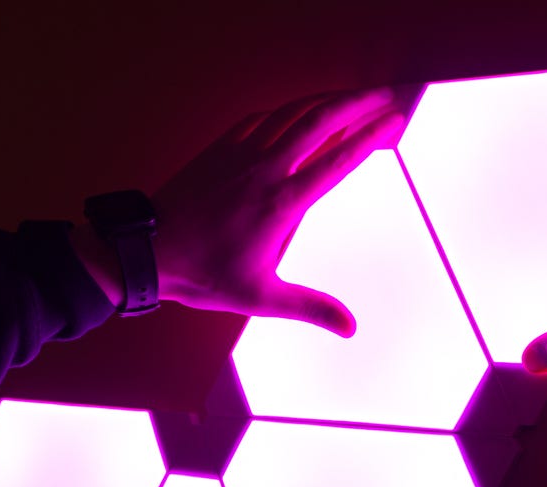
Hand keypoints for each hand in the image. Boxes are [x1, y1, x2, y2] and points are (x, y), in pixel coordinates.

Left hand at [149, 88, 405, 336]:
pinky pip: (265, 117)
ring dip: (329, 100)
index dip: (371, 137)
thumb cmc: (205, 274)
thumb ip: (311, 308)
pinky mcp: (223, 148)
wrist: (150, 249)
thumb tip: (350, 328)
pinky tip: (303, 111)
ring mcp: (242, 153)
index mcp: (282, 203)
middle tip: (388, 97)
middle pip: (322, 120)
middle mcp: (266, 169)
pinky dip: (291, 109)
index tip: (396, 123)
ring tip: (356, 98)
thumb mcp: (262, 298)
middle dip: (359, 103)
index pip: (338, 160)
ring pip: (294, 112)